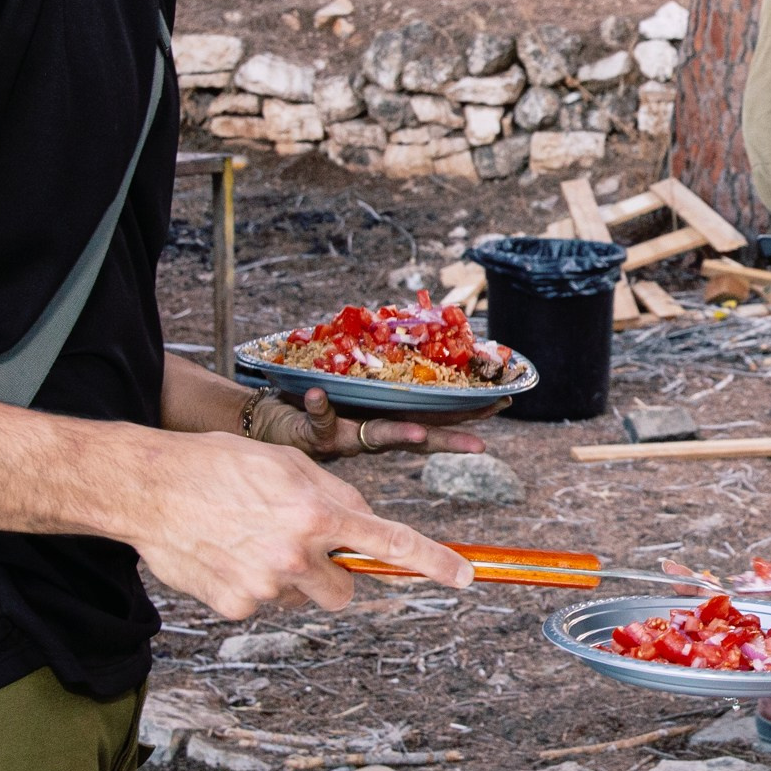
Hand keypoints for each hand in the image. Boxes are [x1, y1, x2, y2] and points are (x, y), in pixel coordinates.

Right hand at [131, 430, 473, 620]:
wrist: (149, 488)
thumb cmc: (219, 466)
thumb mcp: (287, 464)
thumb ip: (333, 495)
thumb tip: (361, 526)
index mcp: (318, 512)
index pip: (390, 542)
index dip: (434, 562)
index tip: (466, 577)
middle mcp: (297, 554)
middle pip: (345, 590)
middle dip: (335, 574)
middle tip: (302, 546)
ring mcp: (266, 587)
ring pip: (303, 597)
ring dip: (291, 579)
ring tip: (250, 540)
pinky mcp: (236, 607)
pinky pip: (264, 604)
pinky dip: (252, 585)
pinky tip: (226, 555)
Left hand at [248, 385, 491, 460]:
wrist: (267, 419)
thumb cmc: (312, 396)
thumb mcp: (348, 381)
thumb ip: (374, 366)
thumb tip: (408, 327)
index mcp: (387, 416)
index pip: (436, 415)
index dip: (469, 410)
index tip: (504, 400)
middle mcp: (372, 433)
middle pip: (420, 436)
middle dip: (450, 439)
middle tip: (481, 443)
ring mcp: (345, 437)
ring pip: (376, 436)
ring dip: (397, 433)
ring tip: (418, 431)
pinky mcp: (312, 433)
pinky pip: (317, 420)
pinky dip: (318, 407)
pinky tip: (317, 392)